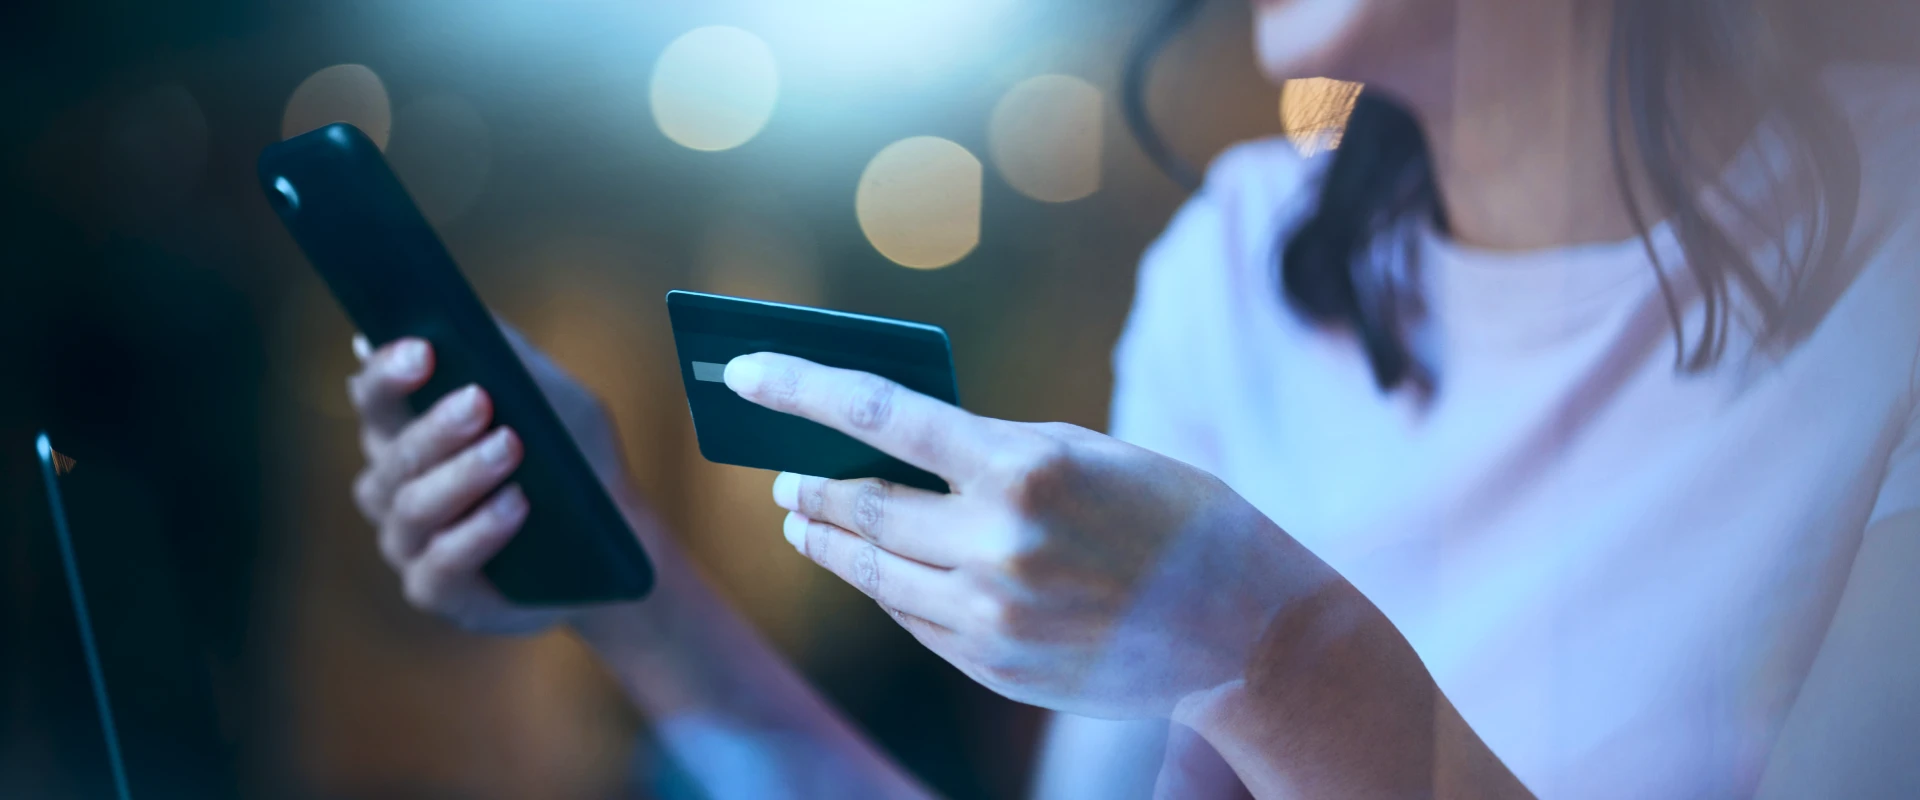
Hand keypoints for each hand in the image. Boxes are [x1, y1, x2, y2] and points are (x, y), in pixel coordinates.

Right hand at [344, 326, 629, 634]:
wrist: (616, 543)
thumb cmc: (574, 462)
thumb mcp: (556, 401)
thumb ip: (514, 361)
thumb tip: (470, 319)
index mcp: (407, 433)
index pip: (375, 398)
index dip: (386, 374)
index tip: (422, 349)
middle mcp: (393, 488)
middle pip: (392, 454)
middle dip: (434, 425)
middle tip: (480, 400)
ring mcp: (410, 544)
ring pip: (413, 507)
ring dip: (461, 475)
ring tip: (510, 448)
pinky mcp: (439, 592)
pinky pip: (441, 565)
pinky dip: (477, 533)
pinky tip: (514, 505)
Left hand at [724, 353, 1338, 719]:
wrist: (1246, 625)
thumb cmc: (1170, 513)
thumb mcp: (1084, 452)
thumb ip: (990, 454)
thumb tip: (895, 455)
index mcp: (1023, 467)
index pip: (880, 414)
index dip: (800, 387)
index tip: (743, 372)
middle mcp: (997, 545)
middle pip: (862, 507)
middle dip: (810, 486)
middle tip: (782, 474)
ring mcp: (992, 616)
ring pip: (874, 572)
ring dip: (828, 540)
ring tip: (804, 519)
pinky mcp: (995, 666)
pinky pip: (913, 619)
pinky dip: (884, 587)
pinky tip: (872, 569)